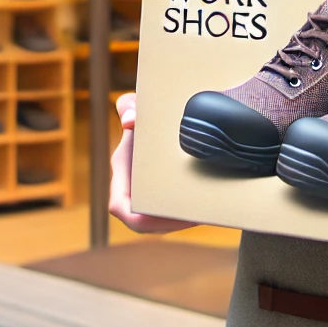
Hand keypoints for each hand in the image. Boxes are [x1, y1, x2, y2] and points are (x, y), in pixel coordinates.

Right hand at [107, 92, 197, 233]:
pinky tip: (208, 206)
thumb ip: (129, 106)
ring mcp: (149, 192)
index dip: (138, 216)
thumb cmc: (144, 109)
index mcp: (122, 171)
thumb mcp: (135, 103)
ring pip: (160, 222)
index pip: (120, 206)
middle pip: (144, 222)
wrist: (158, 114)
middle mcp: (133, 186)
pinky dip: (188, 214)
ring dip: (181, 221)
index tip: (163, 213)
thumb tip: (130, 120)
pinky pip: (172, 214)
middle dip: (167, 223)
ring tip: (205, 213)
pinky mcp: (165, 192)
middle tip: (195, 218)